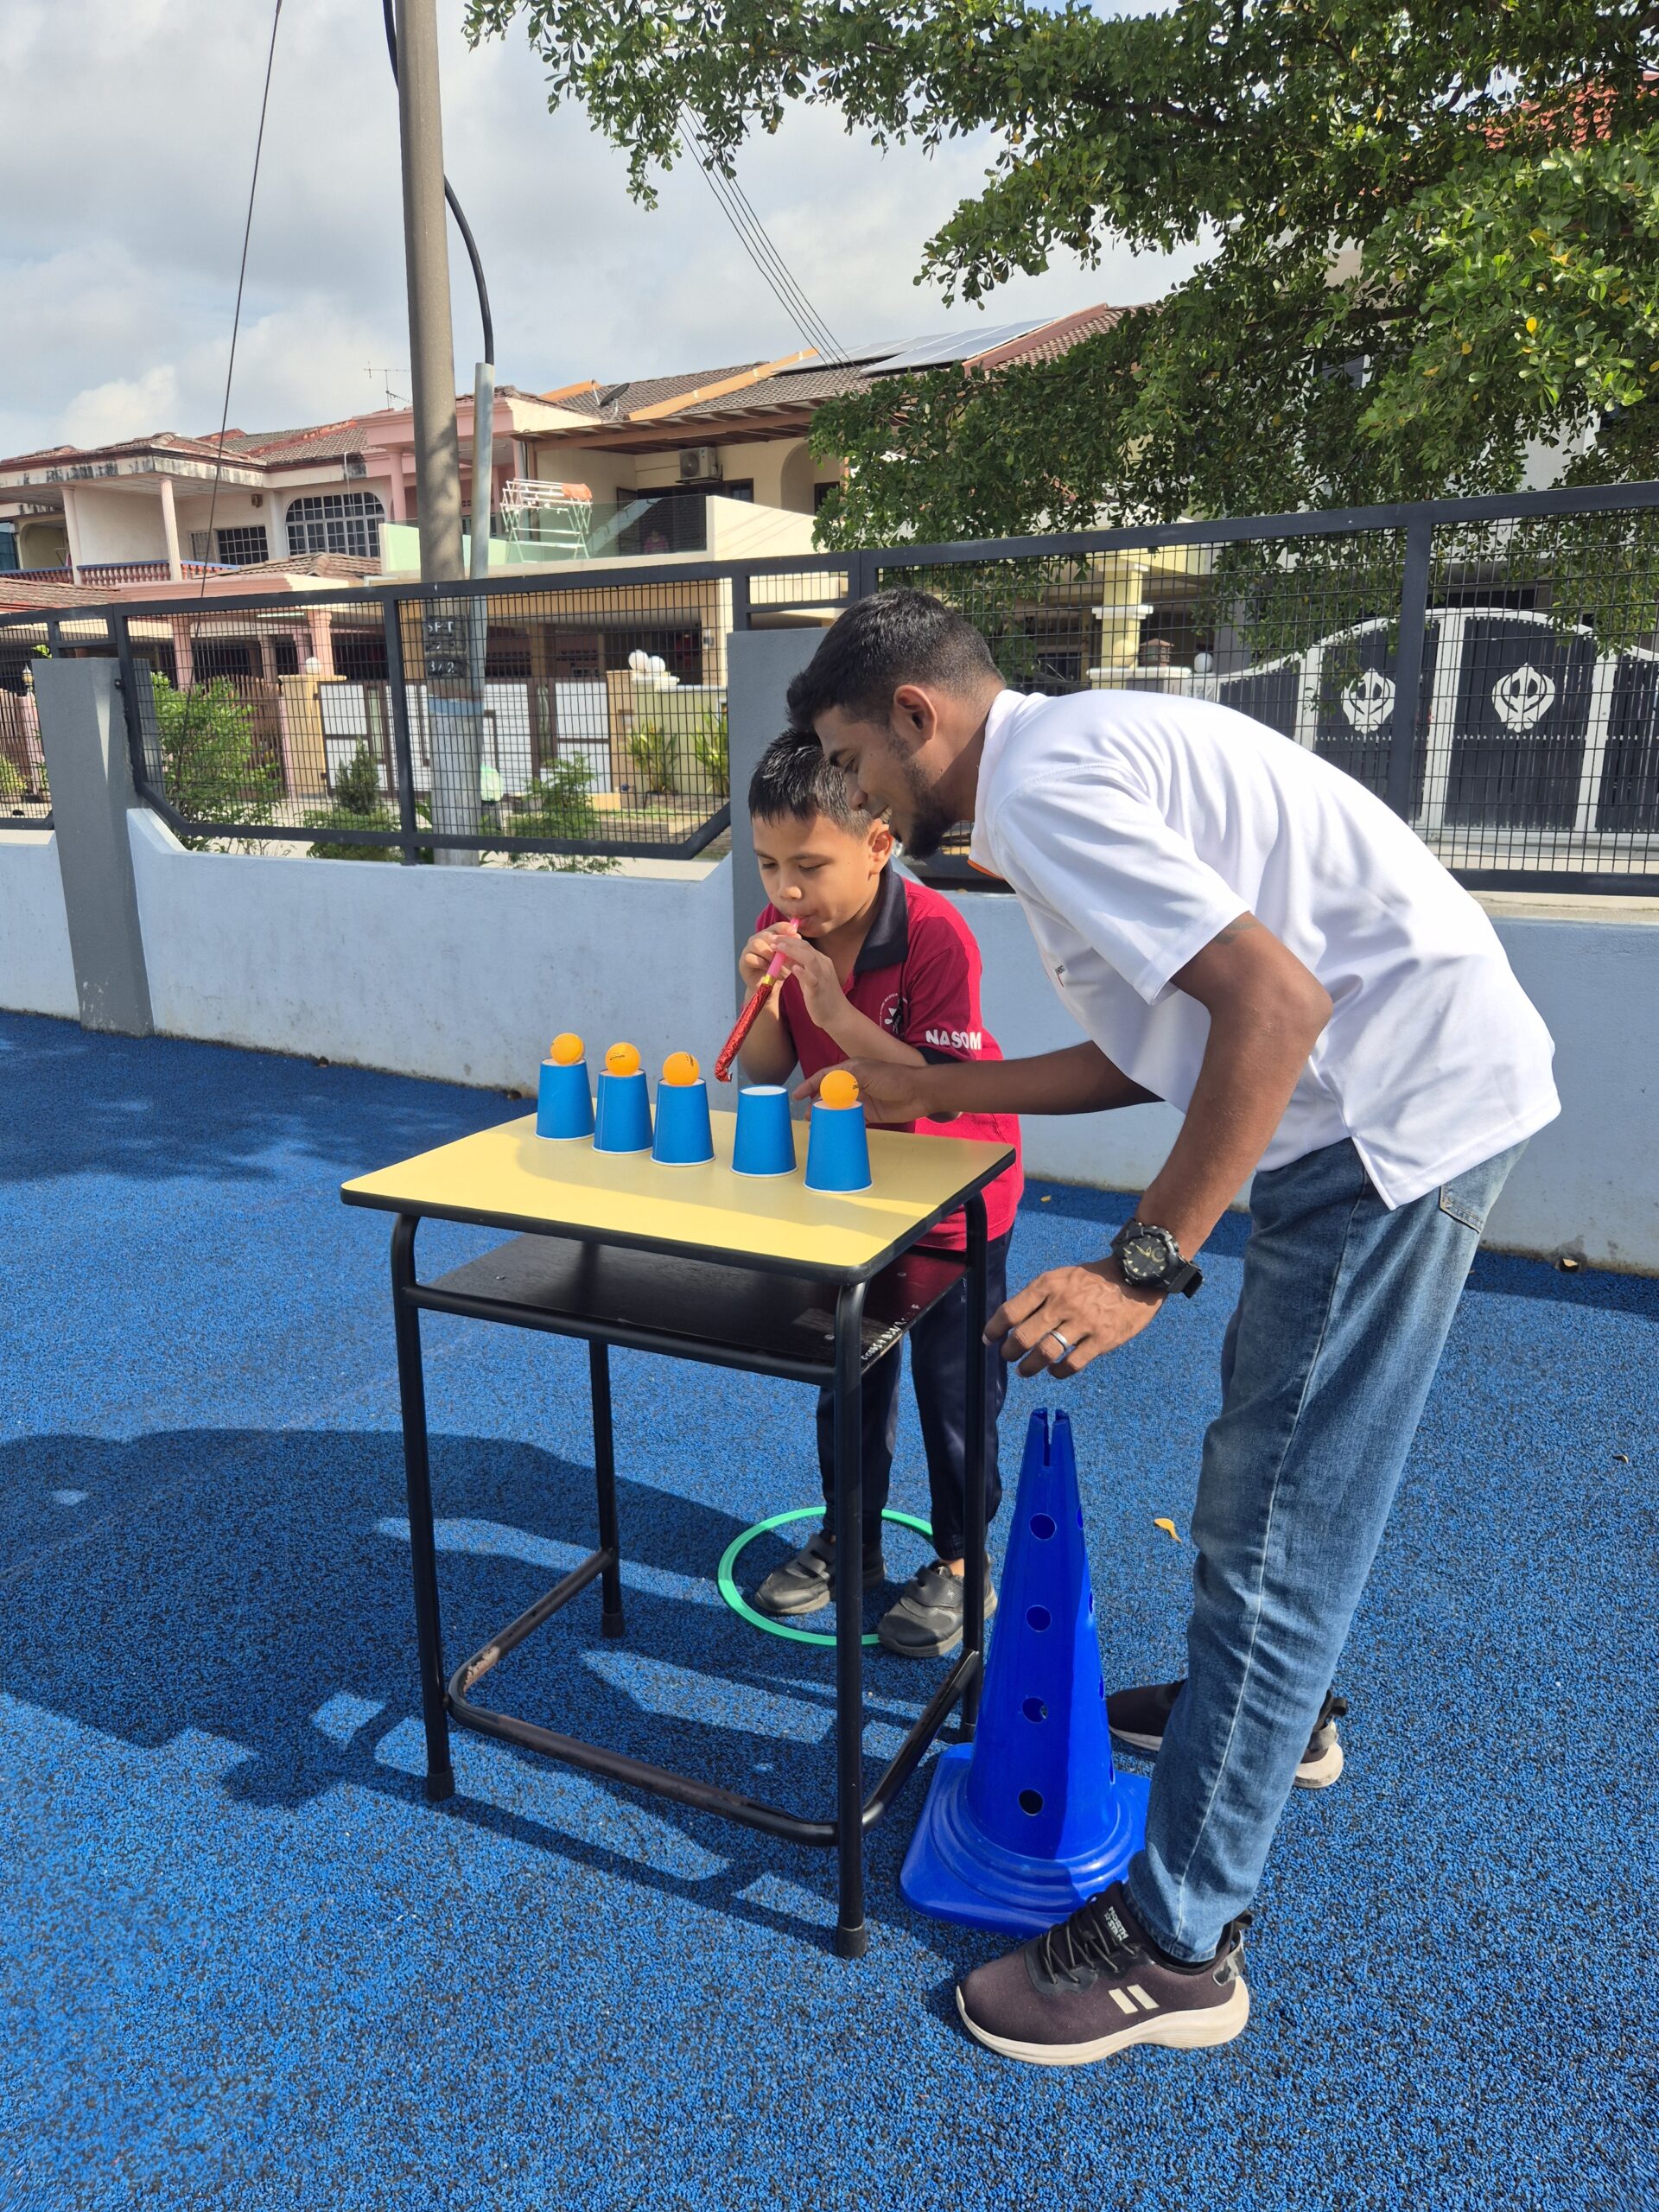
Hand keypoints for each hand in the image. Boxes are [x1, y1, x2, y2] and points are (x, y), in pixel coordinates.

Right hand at [738, 925, 795, 990]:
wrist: (769, 987)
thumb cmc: (779, 970)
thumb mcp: (789, 959)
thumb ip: (792, 948)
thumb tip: (797, 936)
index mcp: (769, 936)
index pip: (776, 927)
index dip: (784, 927)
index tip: (793, 931)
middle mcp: (757, 939)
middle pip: (765, 934)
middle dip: (777, 943)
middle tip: (785, 953)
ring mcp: (748, 949)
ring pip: (756, 944)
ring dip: (769, 954)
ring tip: (777, 964)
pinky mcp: (743, 961)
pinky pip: (750, 957)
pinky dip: (761, 963)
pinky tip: (768, 969)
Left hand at [774, 933, 845, 1025]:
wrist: (838, 1016)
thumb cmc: (822, 997)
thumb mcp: (808, 978)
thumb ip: (798, 966)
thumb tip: (783, 955)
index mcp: (822, 961)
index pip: (804, 944)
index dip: (789, 939)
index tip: (774, 937)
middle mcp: (823, 965)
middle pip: (806, 947)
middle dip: (787, 941)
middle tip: (772, 938)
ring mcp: (822, 976)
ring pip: (809, 958)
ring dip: (792, 951)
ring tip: (778, 947)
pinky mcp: (819, 989)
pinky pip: (812, 978)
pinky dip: (802, 972)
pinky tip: (794, 968)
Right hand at [794, 1057, 937, 1123]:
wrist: (919, 1093)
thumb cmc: (893, 1078)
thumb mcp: (866, 1074)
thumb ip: (845, 1081)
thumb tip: (827, 1091)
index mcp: (851, 1069)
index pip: (824, 1076)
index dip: (809, 1085)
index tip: (796, 1095)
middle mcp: (854, 1083)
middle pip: (829, 1093)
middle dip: (816, 1102)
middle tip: (807, 1115)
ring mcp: (861, 1099)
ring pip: (839, 1107)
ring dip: (828, 1114)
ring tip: (816, 1124)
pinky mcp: (870, 1113)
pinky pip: (851, 1118)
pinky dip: (842, 1123)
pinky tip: (834, 1129)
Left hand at [985, 1260, 1162, 1377]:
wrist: (1136, 1276)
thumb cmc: (1093, 1279)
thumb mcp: (1061, 1277)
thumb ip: (1038, 1296)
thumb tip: (1011, 1321)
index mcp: (1049, 1284)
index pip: (1011, 1311)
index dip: (995, 1329)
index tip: (988, 1339)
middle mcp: (1062, 1303)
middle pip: (1024, 1336)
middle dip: (1010, 1352)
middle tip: (1009, 1356)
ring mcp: (1083, 1322)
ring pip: (1044, 1353)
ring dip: (1029, 1367)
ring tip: (1024, 1371)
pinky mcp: (1102, 1339)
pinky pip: (1071, 1364)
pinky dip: (1057, 1372)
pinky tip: (1054, 1371)